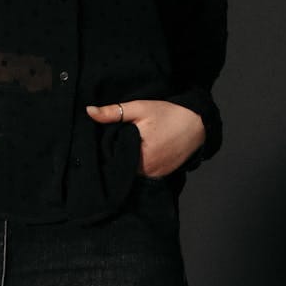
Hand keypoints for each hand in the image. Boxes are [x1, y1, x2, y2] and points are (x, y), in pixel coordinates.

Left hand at [85, 100, 205, 177]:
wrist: (197, 123)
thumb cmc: (167, 114)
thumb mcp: (139, 108)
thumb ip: (113, 112)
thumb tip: (89, 111)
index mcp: (136, 155)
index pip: (111, 158)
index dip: (106, 151)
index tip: (102, 143)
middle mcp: (144, 171)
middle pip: (121, 166)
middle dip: (116, 157)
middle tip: (115, 144)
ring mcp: (153, 175)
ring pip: (131, 172)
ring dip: (127, 163)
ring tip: (126, 149)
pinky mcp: (160, 177)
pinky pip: (143, 175)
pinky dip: (139, 167)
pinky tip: (139, 155)